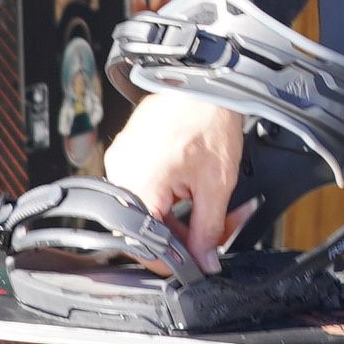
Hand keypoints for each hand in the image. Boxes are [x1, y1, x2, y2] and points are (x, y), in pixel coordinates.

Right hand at [102, 90, 251, 271]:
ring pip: (150, 210)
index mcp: (139, 186)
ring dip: (183, 214)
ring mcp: (122, 163)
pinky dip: (172, 194)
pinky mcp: (128, 153)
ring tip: (212, 198)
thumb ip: (209, 230)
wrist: (203, 82)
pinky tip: (194, 185)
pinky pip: (146, 187)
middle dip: (190, 233)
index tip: (197, 261)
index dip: (176, 259)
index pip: (147, 246)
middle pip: (151, 228)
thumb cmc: (208, 120)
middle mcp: (121, 175)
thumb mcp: (216, 184)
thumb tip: (205, 261)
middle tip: (222, 225)